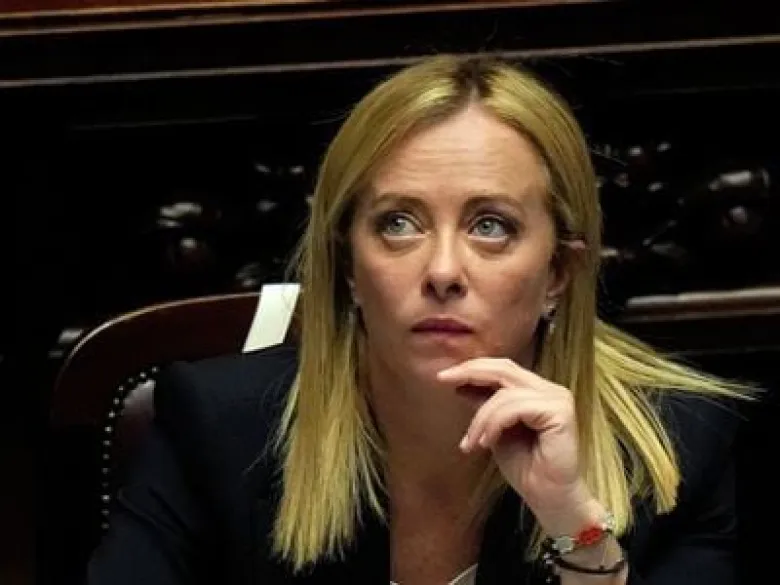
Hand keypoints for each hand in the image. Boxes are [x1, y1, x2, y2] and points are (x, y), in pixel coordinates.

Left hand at [437, 357, 600, 534]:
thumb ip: (484, 406)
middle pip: (504, 369)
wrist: (548, 499)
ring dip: (480, 419)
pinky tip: (486, 444)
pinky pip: (515, 408)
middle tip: (443, 380)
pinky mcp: (560, 413)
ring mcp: (557, 400)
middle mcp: (550, 390)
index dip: (473, 368)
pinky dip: (494, 424)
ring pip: (504, 394)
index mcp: (538, 390)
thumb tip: (460, 385)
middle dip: (470, 373)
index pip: (502, 369)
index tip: (443, 376)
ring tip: (471, 443)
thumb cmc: (525, 468)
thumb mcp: (495, 431)